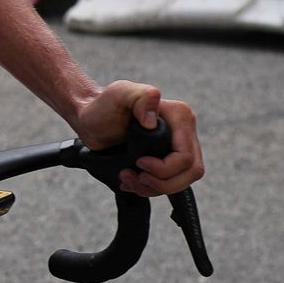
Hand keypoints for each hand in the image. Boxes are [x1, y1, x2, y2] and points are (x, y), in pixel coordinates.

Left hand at [73, 80, 202, 196]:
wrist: (92, 119)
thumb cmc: (104, 105)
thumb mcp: (119, 94)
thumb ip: (141, 97)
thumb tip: (152, 121)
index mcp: (180, 115)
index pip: (185, 156)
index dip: (164, 168)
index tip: (139, 162)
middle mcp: (183, 131)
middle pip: (191, 171)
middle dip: (162, 182)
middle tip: (137, 177)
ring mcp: (178, 146)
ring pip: (183, 180)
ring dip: (155, 188)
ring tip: (129, 179)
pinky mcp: (169, 159)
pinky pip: (172, 182)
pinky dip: (152, 188)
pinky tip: (133, 182)